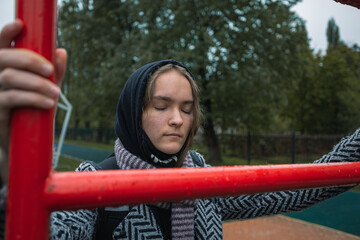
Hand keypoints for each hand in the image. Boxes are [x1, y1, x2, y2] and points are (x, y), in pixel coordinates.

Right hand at [0, 20, 66, 184]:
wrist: (20, 141)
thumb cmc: (31, 109)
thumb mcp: (44, 88)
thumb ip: (52, 71)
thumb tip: (61, 52)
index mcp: (3, 67)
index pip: (0, 45)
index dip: (6, 33)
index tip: (20, 25)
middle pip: (4, 58)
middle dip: (30, 60)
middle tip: (50, 70)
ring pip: (10, 78)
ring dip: (37, 84)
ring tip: (56, 93)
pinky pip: (12, 99)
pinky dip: (33, 99)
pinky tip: (49, 103)